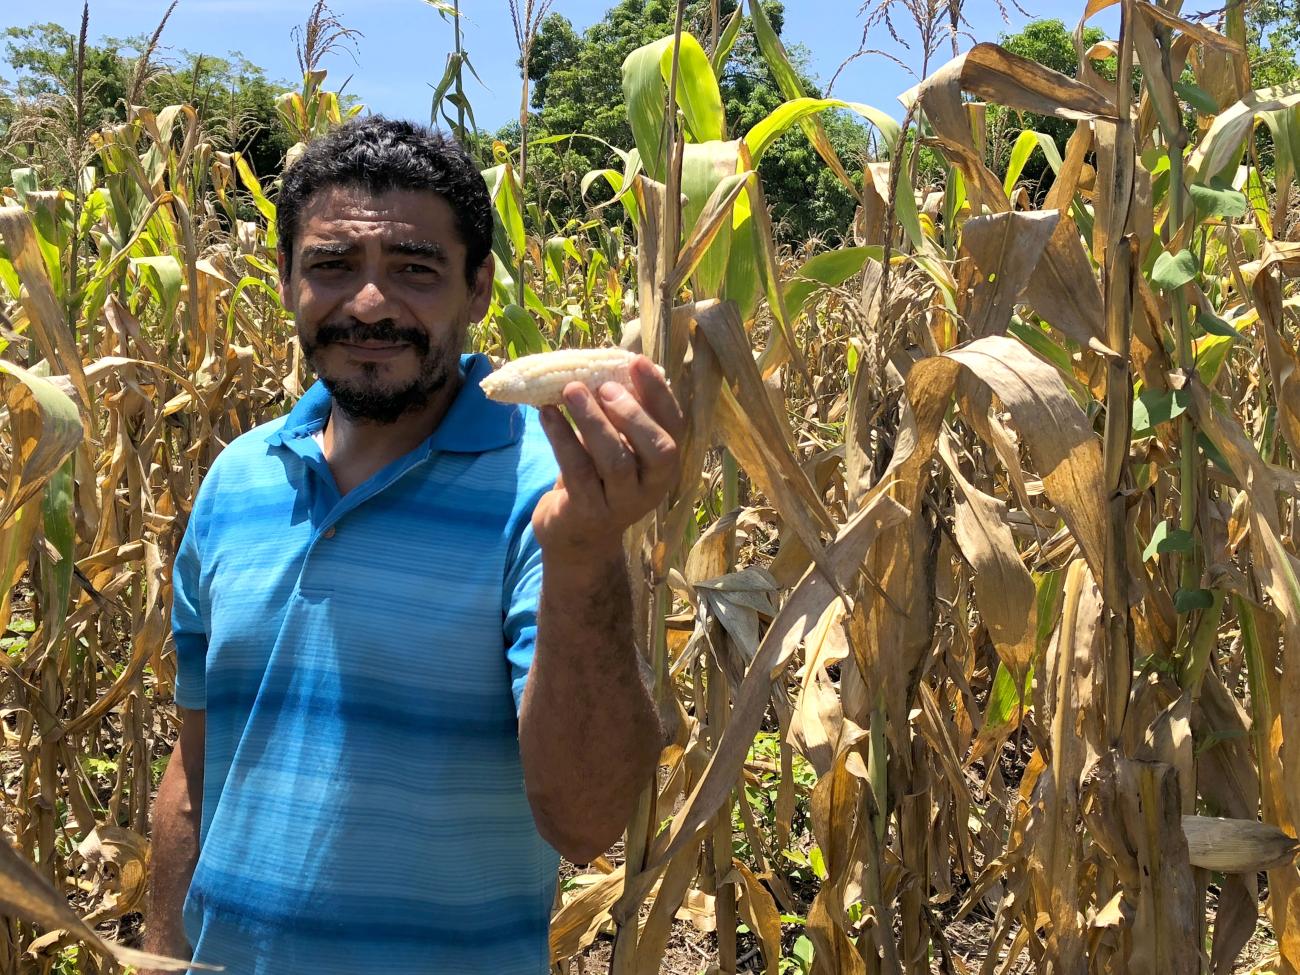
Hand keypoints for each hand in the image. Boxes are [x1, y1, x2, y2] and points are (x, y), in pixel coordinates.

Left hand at [534, 355, 683, 560]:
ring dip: (593, 422)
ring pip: (616, 461)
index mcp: (664, 464)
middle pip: (658, 449)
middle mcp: (652, 487)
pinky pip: (577, 472)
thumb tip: (603, 364)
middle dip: (632, 413)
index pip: (674, 426)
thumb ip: (618, 415)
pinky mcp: (588, 513)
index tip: (638, 361)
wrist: (576, 538)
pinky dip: (561, 439)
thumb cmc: (598, 479)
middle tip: (603, 385)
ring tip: (570, 390)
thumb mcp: (615, 447)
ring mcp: (622, 504)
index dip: (659, 394)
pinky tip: (546, 414)